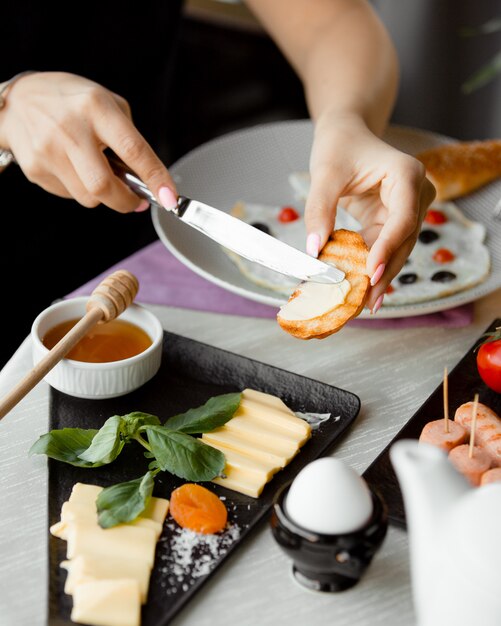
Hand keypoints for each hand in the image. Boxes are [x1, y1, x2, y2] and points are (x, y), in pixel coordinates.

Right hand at [0, 72, 176, 211]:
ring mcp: (48, 151)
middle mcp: (71, 129)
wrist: (18, 101)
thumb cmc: (72, 103)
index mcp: (96, 108)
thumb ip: (129, 140)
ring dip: (102, 195)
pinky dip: (80, 189)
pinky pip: (69, 195)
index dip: (155, 178)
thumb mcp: (107, 104)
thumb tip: (148, 182)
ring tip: (96, 171)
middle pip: (104, 186)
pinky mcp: (35, 168)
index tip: (170, 199)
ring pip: (88, 197)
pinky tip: (72, 168)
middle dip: (126, 202)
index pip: (133, 149)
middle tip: (136, 200)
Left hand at [305, 112, 435, 311]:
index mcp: (406, 175)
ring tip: (364, 304)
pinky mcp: (392, 221)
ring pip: (397, 249)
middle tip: (367, 302)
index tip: (370, 273)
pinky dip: (370, 266)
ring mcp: (407, 209)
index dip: (387, 248)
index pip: (403, 219)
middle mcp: (415, 194)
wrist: (345, 135)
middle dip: (384, 271)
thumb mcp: (324, 174)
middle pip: (404, 241)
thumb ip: (319, 210)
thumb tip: (313, 250)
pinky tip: (362, 291)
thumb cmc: (338, 146)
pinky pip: (384, 248)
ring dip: (380, 275)